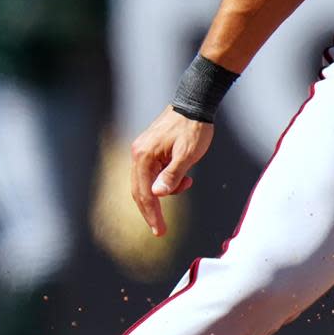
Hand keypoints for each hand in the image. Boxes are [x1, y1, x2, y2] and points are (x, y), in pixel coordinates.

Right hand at [129, 106, 212, 237]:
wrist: (195, 103)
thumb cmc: (194, 128)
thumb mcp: (187, 155)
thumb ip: (172, 175)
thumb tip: (158, 195)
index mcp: (144, 156)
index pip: (145, 193)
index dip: (152, 214)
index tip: (160, 231)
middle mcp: (138, 154)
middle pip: (140, 190)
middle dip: (151, 211)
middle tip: (161, 229)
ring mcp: (143, 151)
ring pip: (148, 182)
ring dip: (166, 190)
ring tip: (188, 183)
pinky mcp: (150, 149)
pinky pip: (153, 172)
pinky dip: (166, 180)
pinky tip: (185, 178)